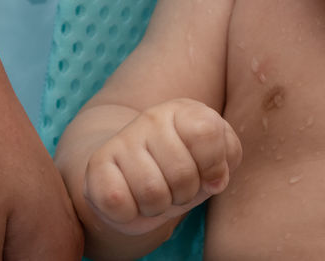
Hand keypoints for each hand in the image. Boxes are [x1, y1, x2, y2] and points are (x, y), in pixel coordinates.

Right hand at [83, 98, 241, 236]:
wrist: (133, 173)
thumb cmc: (184, 165)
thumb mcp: (215, 157)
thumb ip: (228, 157)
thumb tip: (216, 179)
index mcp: (185, 111)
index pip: (206, 132)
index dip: (213, 165)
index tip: (209, 174)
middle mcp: (152, 118)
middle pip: (182, 173)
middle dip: (186, 194)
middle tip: (178, 189)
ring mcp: (122, 140)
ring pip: (152, 192)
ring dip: (159, 206)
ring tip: (157, 196)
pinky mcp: (96, 165)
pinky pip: (117, 202)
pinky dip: (130, 214)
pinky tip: (132, 203)